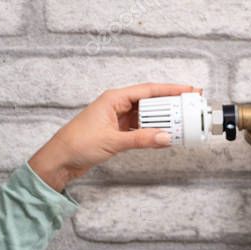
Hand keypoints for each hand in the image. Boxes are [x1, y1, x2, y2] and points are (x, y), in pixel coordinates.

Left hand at [27, 82, 201, 191]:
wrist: (59, 160)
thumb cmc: (77, 144)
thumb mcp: (112, 141)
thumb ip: (141, 139)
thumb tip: (166, 137)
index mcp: (114, 98)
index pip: (148, 90)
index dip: (170, 89)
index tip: (189, 90)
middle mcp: (116, 106)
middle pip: (150, 101)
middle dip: (171, 104)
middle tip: (191, 106)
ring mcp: (117, 119)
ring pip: (146, 115)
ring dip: (163, 119)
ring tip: (183, 121)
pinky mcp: (117, 133)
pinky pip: (141, 129)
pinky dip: (153, 132)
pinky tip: (165, 136)